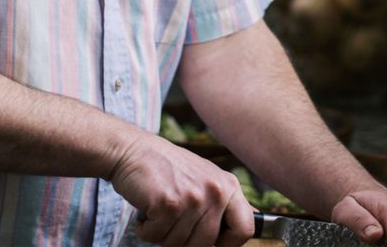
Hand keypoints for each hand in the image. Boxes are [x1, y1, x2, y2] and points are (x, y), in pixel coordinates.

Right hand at [109, 131, 255, 246]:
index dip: (227, 244)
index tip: (211, 243)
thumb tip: (252, 223)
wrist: (133, 149)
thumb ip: (224, 202)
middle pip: (205, 245)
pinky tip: (147, 208)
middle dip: (182, 240)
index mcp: (228, 185)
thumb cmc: (168, 168)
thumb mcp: (206, 178)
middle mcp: (215, 191)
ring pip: (177, 244)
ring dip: (161, 233)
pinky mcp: (168, 203)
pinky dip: (145, 229)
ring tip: (159, 207)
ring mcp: (193, 197)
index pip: (245, 229)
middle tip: (171, 219)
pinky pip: (156, 237)